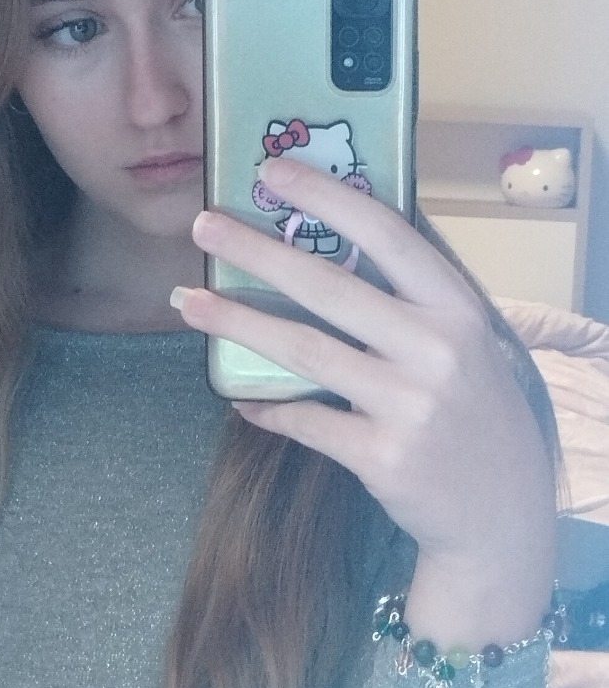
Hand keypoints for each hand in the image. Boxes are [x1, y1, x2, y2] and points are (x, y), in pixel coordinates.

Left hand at [172, 156, 555, 649]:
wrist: (500, 516)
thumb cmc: (474, 412)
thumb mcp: (467, 344)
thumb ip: (415, 300)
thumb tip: (335, 239)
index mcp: (457, 310)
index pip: (388, 235)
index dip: (328, 196)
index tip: (273, 170)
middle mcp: (436, 350)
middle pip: (329, 287)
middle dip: (257, 251)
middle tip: (203, 226)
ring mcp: (408, 405)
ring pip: (303, 350)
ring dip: (237, 322)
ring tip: (188, 300)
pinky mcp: (380, 457)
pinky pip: (304, 420)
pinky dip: (266, 406)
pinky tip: (237, 395)